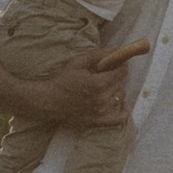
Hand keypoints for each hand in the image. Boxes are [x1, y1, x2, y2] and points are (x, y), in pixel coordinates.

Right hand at [0, 39, 146, 130]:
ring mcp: (101, 112)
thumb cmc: (63, 80)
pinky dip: (122, 110)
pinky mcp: (98, 122)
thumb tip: (117, 50)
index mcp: (98, 84)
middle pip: (121, 84)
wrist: (49, 101)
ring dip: (116, 91)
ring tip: (105, 88)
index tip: (117, 64)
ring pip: (120, 98)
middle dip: (115, 77)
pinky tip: (117, 103)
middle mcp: (102, 99)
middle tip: (105, 75)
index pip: (122, 72)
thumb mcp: (79, 63)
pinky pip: (120, 118)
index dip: (121, 66)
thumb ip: (99, 55)